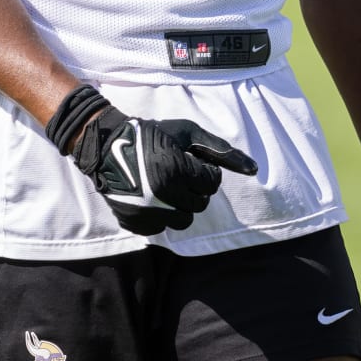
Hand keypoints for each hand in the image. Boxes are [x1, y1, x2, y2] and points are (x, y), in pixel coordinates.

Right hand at [45, 86, 257, 235]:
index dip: (204, 171)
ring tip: (169, 187)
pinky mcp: (136, 223)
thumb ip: (221, 150)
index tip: (189, 161)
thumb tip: (254, 170)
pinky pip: (162, 228)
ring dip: (181, 204)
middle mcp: (162, 195)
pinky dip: (162, 215)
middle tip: (180, 174)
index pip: (211, 183)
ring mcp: (147, 212)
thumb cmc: (152, 135)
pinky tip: (153, 198)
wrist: (107, 147)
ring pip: (184, 220)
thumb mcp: (188, 133)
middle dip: (195, 189)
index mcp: (175, 171)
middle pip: (200, 204)